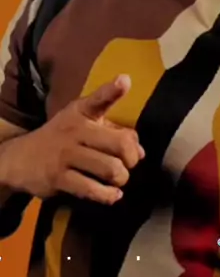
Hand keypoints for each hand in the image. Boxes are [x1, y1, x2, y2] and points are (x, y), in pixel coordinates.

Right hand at [0, 75, 143, 204]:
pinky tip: (112, 195)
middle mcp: (75, 130)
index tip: (125, 81)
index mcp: (82, 113)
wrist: (20, 158)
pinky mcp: (59, 178)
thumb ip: (114, 132)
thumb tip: (141, 152)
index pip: (98, 100)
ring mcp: (66, 155)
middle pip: (119, 144)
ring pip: (110, 169)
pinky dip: (108, 196)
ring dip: (121, 178)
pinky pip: (91, 189)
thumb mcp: (83, 123)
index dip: (112, 90)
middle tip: (129, 164)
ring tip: (118, 179)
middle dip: (132, 158)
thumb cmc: (62, 138)